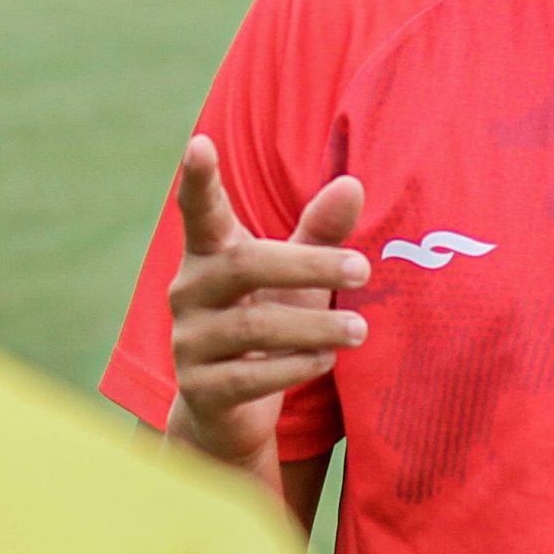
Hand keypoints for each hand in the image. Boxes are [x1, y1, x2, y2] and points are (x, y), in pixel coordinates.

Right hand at [161, 136, 368, 489]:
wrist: (228, 410)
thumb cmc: (266, 321)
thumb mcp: (296, 277)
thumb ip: (319, 233)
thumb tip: (353, 183)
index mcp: (209, 253)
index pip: (199, 210)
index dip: (198, 179)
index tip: (199, 143)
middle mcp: (189, 291)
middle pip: (244, 265)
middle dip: (307, 265)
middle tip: (364, 268)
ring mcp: (189, 341)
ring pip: (251, 326)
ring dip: (312, 326)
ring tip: (360, 330)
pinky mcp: (200, 388)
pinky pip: (247, 377)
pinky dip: (292, 368)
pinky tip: (324, 361)